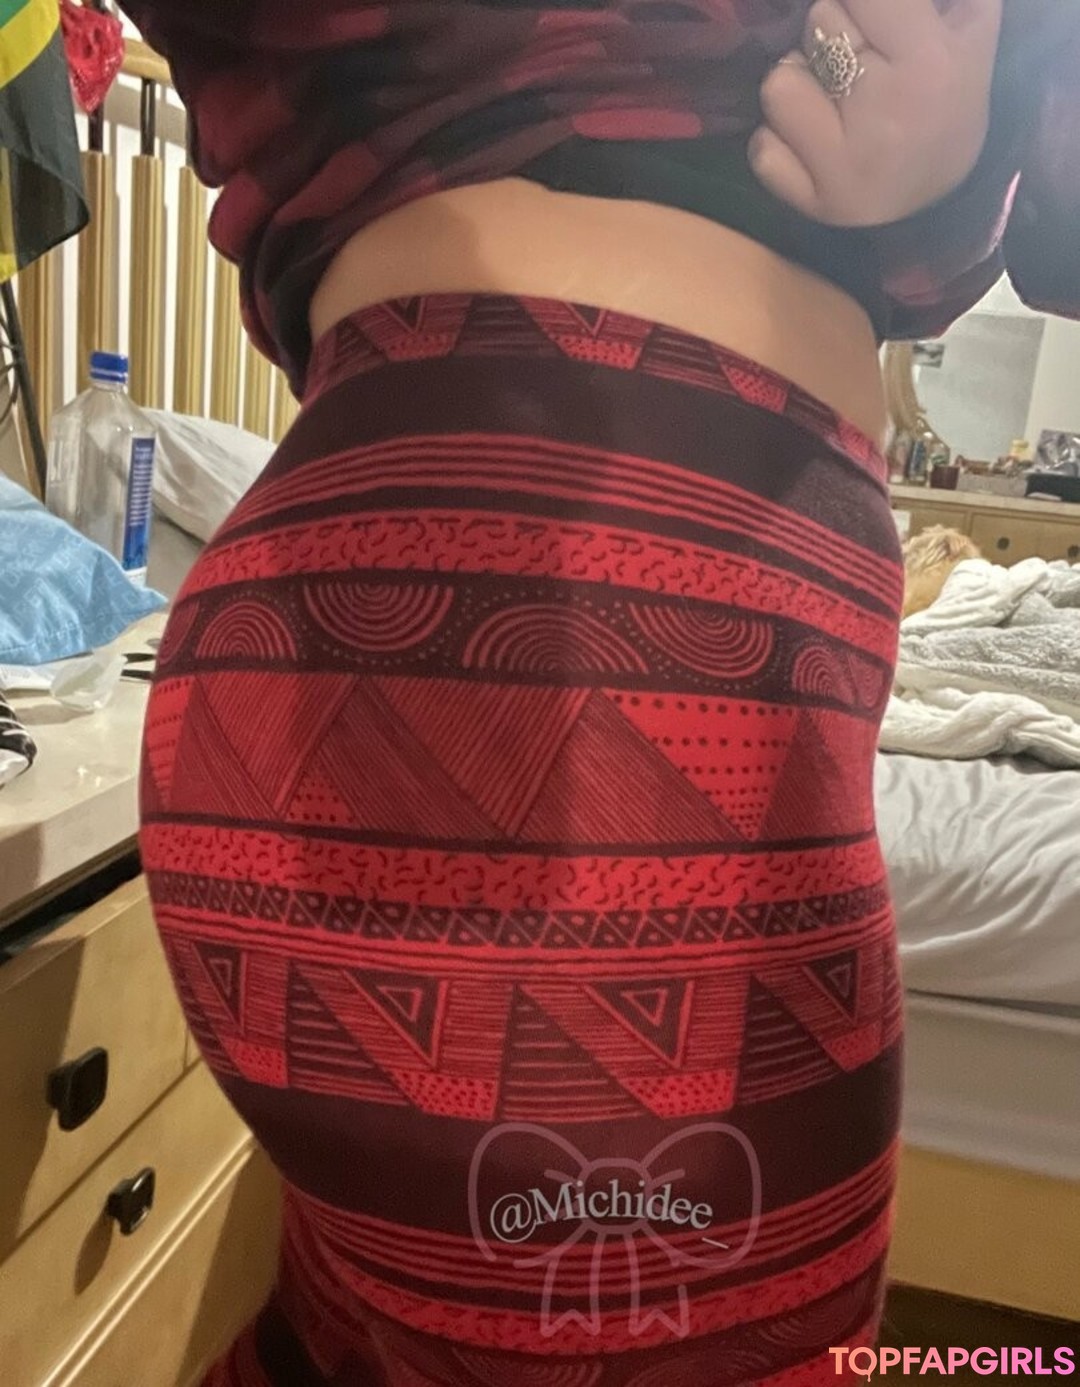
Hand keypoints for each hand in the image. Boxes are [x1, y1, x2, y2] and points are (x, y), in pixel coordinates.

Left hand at [749, 0, 1003, 226]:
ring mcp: (846, 166)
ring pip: (779, 85)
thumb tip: (867, 0)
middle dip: (832, 38)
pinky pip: (763, 150)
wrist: (946, 201)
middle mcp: (885, 116)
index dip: (862, 4)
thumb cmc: (950, 101)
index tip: (874, 21)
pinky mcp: (817, 205)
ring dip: (796, 86)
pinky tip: (810, 146)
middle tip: (861, 68)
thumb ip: (917, 2)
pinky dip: (777, 142)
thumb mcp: (965, 33)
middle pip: (818, 24)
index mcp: (930, 63)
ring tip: (829, 104)